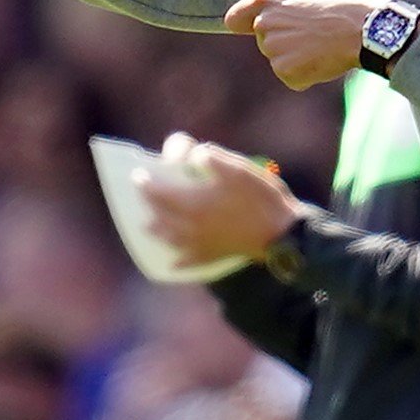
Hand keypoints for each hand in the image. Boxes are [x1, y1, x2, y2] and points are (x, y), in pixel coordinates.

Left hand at [134, 139, 302, 268]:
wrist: (281, 234)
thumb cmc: (260, 198)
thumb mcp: (237, 168)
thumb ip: (209, 158)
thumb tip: (192, 156)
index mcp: (193, 204)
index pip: (159, 192)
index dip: (146, 183)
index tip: (138, 174)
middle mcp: (190, 227)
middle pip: (160, 216)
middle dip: (148, 203)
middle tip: (142, 193)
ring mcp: (201, 245)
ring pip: (170, 239)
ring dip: (156, 231)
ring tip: (147, 225)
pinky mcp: (213, 257)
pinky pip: (189, 262)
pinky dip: (178, 262)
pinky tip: (172, 263)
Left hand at [225, 0, 390, 90]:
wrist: (366, 28)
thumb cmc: (347, 6)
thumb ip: (285, 6)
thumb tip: (280, 17)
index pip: (235, 19)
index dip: (243, 24)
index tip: (245, 29)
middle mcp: (264, 23)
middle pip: (266, 42)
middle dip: (286, 42)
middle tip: (316, 35)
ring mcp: (272, 48)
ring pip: (281, 61)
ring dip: (299, 59)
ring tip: (324, 46)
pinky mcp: (284, 71)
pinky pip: (293, 78)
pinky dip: (307, 76)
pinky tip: (325, 61)